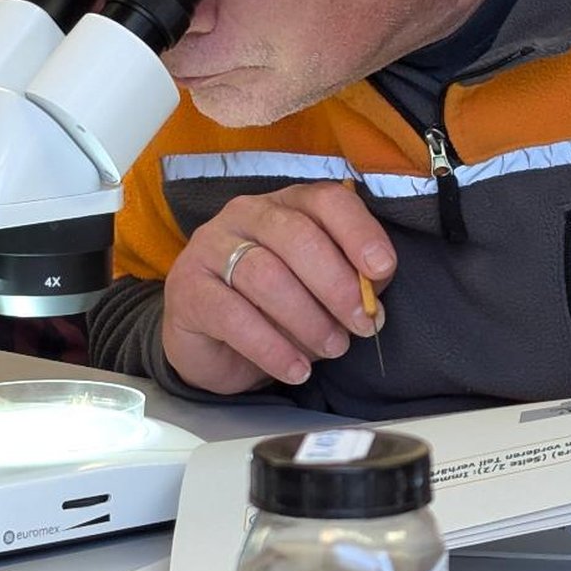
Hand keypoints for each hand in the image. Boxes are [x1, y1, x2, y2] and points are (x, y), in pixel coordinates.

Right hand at [160, 182, 392, 392]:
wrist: (214, 344)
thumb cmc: (277, 308)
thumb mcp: (323, 290)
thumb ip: (351, 280)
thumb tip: (376, 287)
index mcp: (288, 204)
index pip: (327, 201)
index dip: (359, 232)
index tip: (383, 270)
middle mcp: (247, 214)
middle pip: (297, 236)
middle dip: (337, 284)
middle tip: (363, 324)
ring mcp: (211, 247)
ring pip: (265, 275)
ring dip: (308, 319)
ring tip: (333, 348)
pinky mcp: (187, 289)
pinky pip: (232, 316)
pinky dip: (272, 348)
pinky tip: (296, 370)